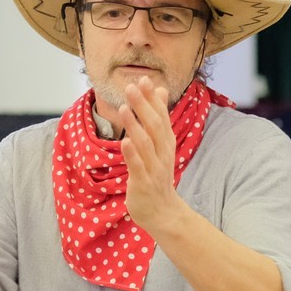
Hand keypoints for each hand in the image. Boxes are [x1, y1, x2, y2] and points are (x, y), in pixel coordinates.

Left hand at [119, 78, 181, 231]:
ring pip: (146, 144)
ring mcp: (154, 168)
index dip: (152, 98)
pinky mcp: (143, 183)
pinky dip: (132, 154)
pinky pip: (138, 166)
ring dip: (135, 125)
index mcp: (166, 142)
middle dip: (143, 106)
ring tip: (125, 108)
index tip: (143, 79)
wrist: (163, 211)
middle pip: (154, 126)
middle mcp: (162, 152)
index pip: (161, 116)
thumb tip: (159, 90)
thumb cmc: (157, 175)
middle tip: (131, 87)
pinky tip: (125, 141)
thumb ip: (158, 118)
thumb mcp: (161, 144)